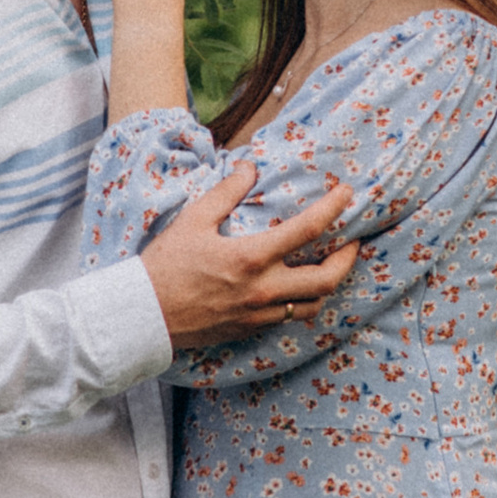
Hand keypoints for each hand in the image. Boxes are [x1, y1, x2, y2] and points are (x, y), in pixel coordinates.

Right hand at [143, 161, 363, 348]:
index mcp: (251, 258)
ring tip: (331, 266)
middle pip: (326, 279)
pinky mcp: (250, 330)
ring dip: (328, 285)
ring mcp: (258, 314)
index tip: (346, 194)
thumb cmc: (165, 266)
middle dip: (347, 258)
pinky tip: (299, 288)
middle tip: (352, 241)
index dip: (333, 208)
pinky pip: (289, 318)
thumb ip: (226, 192)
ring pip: (312, 305)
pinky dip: (302, 302)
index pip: (307, 230)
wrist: (144, 316)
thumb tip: (248, 167)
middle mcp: (262, 290)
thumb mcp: (193, 221)